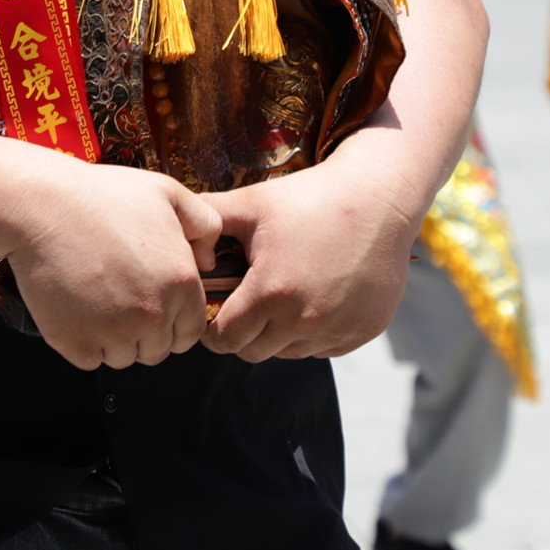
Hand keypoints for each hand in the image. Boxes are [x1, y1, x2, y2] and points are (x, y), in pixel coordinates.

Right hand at [8, 161, 221, 370]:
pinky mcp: (75, 343)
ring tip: (96, 298)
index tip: (152, 303)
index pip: (190, 331)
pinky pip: (89, 360)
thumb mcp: (166, 193)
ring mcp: (113, 333)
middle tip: (120, 296)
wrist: (41, 206)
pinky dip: (83, 342)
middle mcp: (152, 315)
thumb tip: (209, 261)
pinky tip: (76, 307)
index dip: (173, 320)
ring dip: (114, 339)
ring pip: (123, 358)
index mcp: (181, 284)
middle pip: (157, 350)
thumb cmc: (100, 196)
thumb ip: (204, 224)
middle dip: (144, 331)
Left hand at [201, 152, 417, 361]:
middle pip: (254, 352)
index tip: (214, 311)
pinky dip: (314, 332)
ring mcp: (337, 330)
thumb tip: (171, 234)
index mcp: (271, 293)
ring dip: (279, 333)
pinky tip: (315, 296)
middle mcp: (305, 321)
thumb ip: (206, 220)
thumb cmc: (310, 197)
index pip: (223, 339)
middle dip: (243, 333)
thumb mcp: (252, 204)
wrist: (378, 198)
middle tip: (245, 303)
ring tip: (282, 294)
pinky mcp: (363, 332)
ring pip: (289, 352)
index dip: (212, 327)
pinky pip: (324, 347)